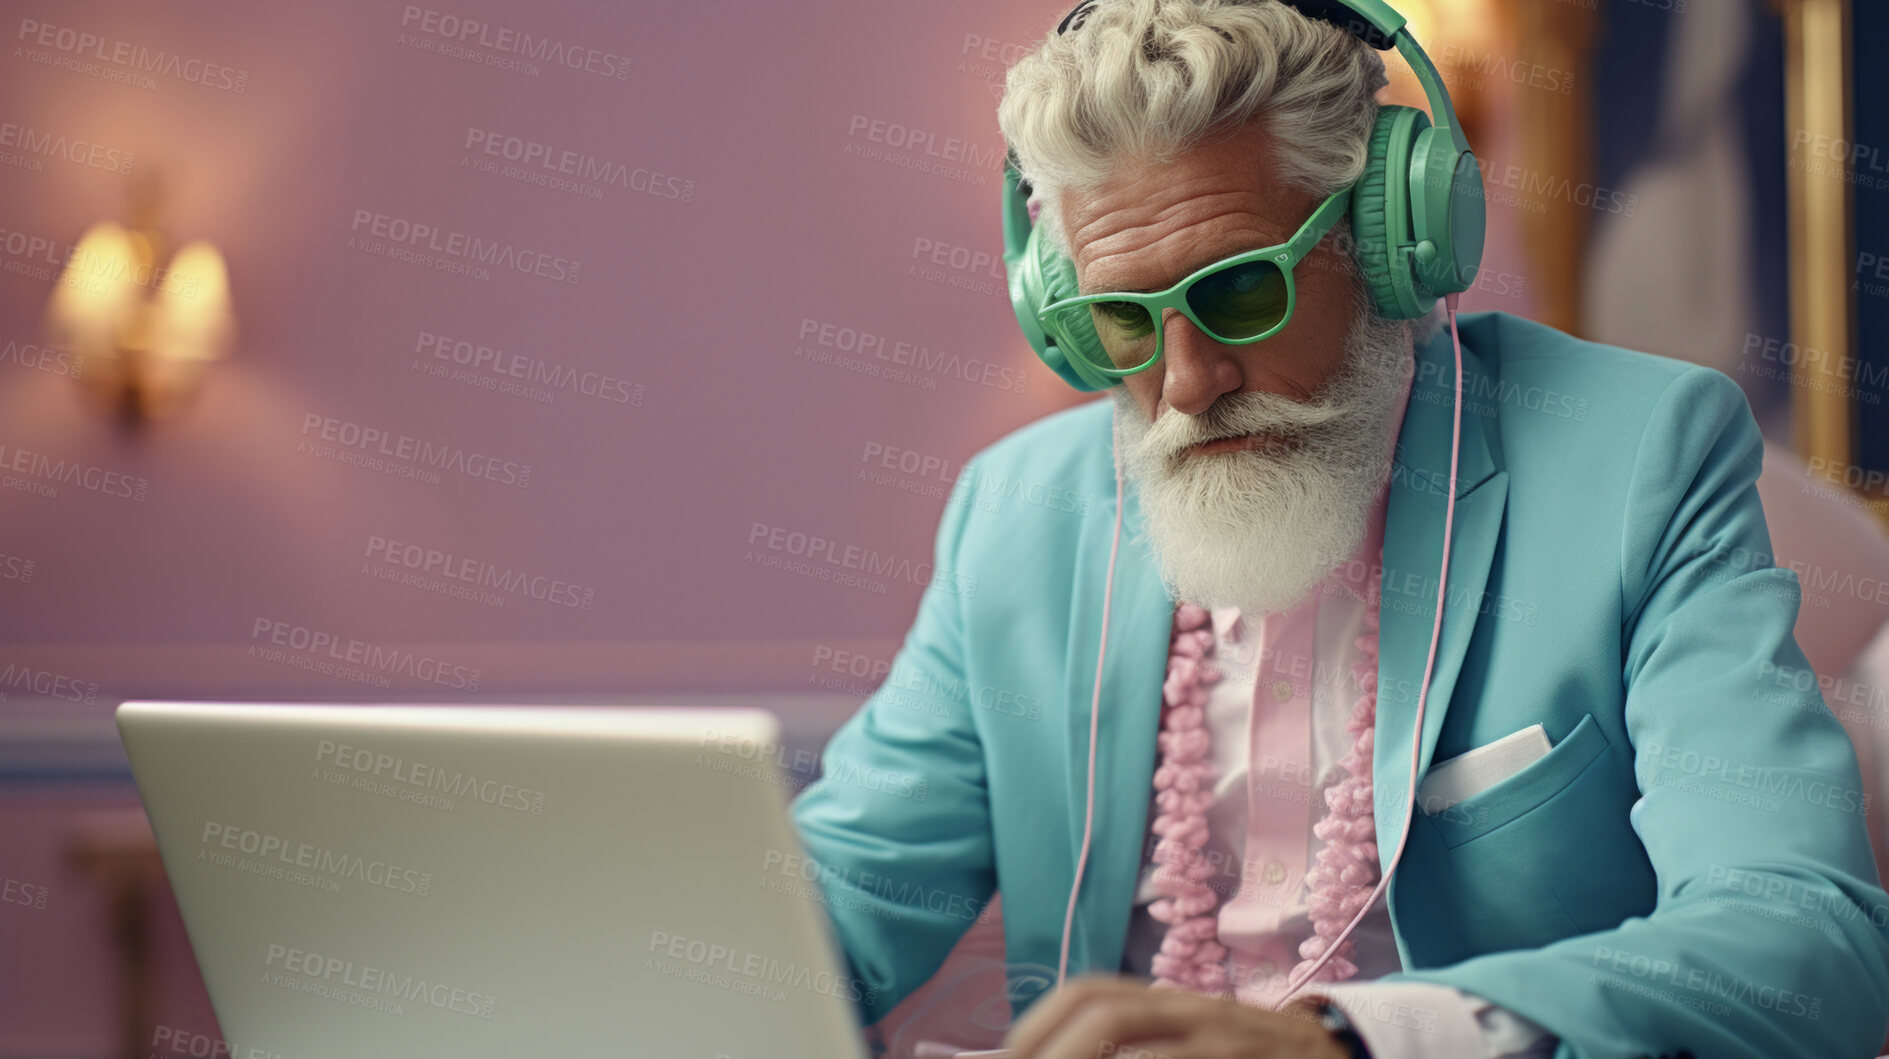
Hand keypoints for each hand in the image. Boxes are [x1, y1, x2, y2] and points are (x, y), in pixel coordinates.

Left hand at [999, 974, 1350, 1058]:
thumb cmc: (1236, 1051)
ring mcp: (1224, 1044)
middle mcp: (1194, 1013)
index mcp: (1167, 1000)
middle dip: (1054, 1051)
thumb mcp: (1181, 1035)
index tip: (1007, 1058)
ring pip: (1148, 1052)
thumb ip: (1129, 1039)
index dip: (1038, 1025)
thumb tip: (1035, 1055)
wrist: (1329, 1053)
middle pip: (1108, 1015)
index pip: (1090, 993)